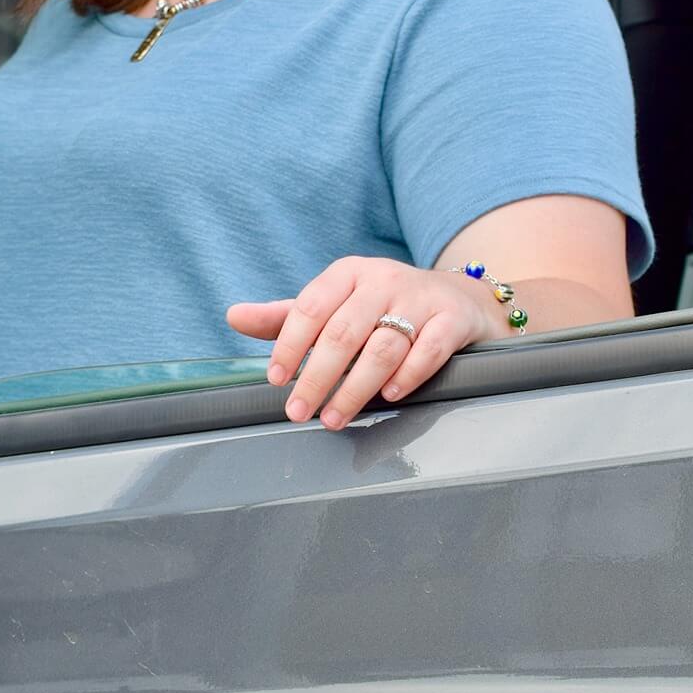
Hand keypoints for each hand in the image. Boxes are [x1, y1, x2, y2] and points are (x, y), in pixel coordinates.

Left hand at [227, 256, 493, 428]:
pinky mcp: (452, 319)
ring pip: (382, 348)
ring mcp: (420, 298)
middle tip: (298, 412)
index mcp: (348, 274)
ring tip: (334, 418)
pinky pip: (427, 350)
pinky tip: (389, 396)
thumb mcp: (336, 304)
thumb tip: (233, 316)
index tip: (275, 379)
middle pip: (343, 333)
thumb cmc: (384, 307)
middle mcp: (383, 281)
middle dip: (316, 378)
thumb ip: (287, 316)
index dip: (289, 345)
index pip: (310, 308)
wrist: (459, 300)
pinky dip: (407, 376)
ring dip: (355, 388)